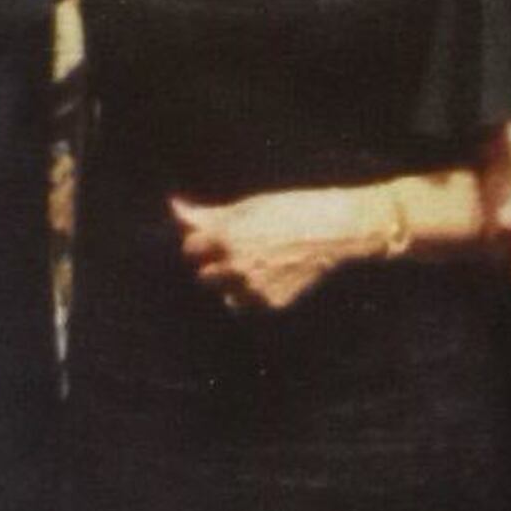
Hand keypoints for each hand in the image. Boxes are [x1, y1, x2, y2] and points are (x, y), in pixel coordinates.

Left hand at [172, 188, 383, 313]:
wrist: (337, 231)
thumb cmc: (291, 210)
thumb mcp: (246, 208)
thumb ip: (205, 214)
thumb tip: (173, 206)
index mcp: (225, 238)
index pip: (190, 249)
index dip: (205, 241)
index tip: (222, 236)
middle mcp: (235, 266)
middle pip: (204, 275)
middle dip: (217, 265)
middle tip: (245, 251)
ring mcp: (253, 288)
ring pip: (226, 293)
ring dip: (235, 283)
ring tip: (263, 265)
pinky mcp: (271, 304)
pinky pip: (249, 304)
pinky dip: (257, 293)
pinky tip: (277, 275)